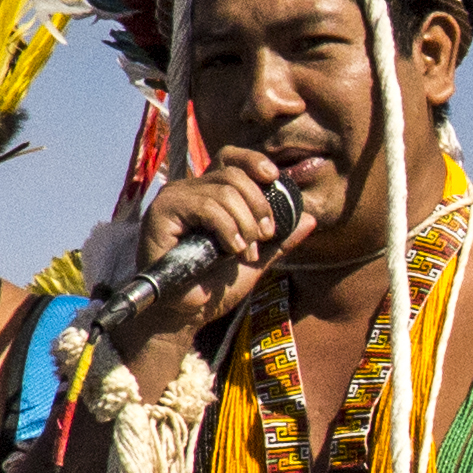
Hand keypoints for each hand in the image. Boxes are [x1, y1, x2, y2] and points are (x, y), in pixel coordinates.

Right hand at [119, 153, 304, 372]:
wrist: (185, 314)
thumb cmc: (213, 287)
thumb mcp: (256, 261)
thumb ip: (280, 241)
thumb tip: (311, 219)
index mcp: (209, 193)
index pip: (231, 158)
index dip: (254, 162)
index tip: (275, 178)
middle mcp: (190, 189)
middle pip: (233, 174)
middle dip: (258, 206)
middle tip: (264, 236)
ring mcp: (174, 198)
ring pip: (224, 191)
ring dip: (244, 224)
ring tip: (244, 252)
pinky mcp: (161, 211)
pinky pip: (206, 206)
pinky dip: (227, 228)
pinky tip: (231, 249)